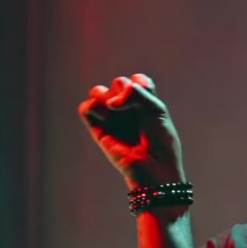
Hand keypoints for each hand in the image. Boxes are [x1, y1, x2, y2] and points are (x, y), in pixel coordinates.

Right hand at [78, 74, 186, 189]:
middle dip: (123, 89)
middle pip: (118, 82)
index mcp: (146, 104)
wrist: (154, 167)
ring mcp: (113, 119)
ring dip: (105, 95)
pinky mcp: (99, 129)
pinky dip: (92, 107)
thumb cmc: (160, 140)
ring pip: (98, 91)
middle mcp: (128, 109)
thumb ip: (136, 94)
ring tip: (115, 110)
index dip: (139, 83)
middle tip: (130, 105)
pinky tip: (105, 117)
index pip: (138, 80)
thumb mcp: (156, 110)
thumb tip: (110, 101)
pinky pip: (86, 108)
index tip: (146, 96)